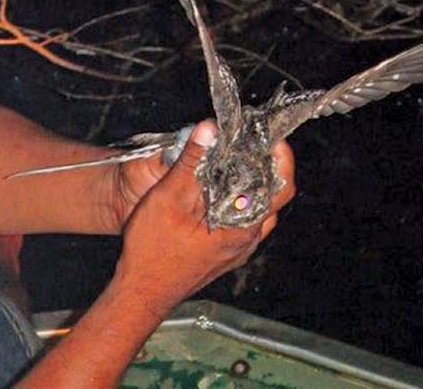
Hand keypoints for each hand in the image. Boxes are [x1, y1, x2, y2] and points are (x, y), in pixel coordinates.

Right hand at [112, 121, 294, 316]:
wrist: (141, 293)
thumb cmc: (153, 252)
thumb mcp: (169, 198)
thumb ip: (192, 162)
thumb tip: (209, 129)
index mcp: (242, 227)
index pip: (281, 186)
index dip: (280, 156)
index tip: (269, 135)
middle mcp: (246, 240)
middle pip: (272, 196)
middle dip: (264, 166)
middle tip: (249, 143)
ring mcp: (236, 249)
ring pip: (257, 210)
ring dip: (250, 184)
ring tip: (232, 161)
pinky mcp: (223, 254)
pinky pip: (241, 221)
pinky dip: (236, 200)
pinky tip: (214, 191)